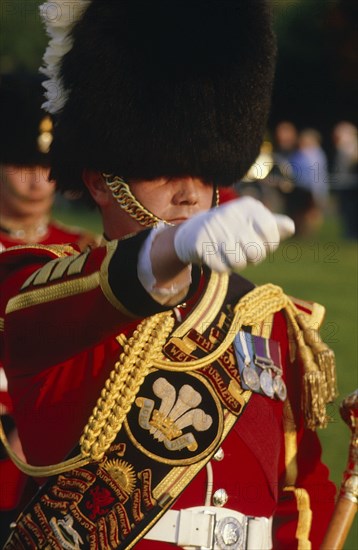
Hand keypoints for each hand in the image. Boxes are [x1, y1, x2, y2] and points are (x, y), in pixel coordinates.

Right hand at [173, 196, 294, 272]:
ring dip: (237, 265)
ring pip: (238, 262)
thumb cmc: (232, 229)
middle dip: (253, 258)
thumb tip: (290, 227)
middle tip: (244, 252)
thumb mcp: (253, 222)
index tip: (261, 244)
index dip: (269, 245)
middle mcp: (231, 214)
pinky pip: (221, 268)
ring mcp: (214, 228)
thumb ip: (273, 225)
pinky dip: (222, 268)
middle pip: (256, 251)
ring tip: (232, 256)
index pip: (270, 231)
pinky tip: (218, 258)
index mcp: (248, 207)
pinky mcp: (200, 243)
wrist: (194, 232)